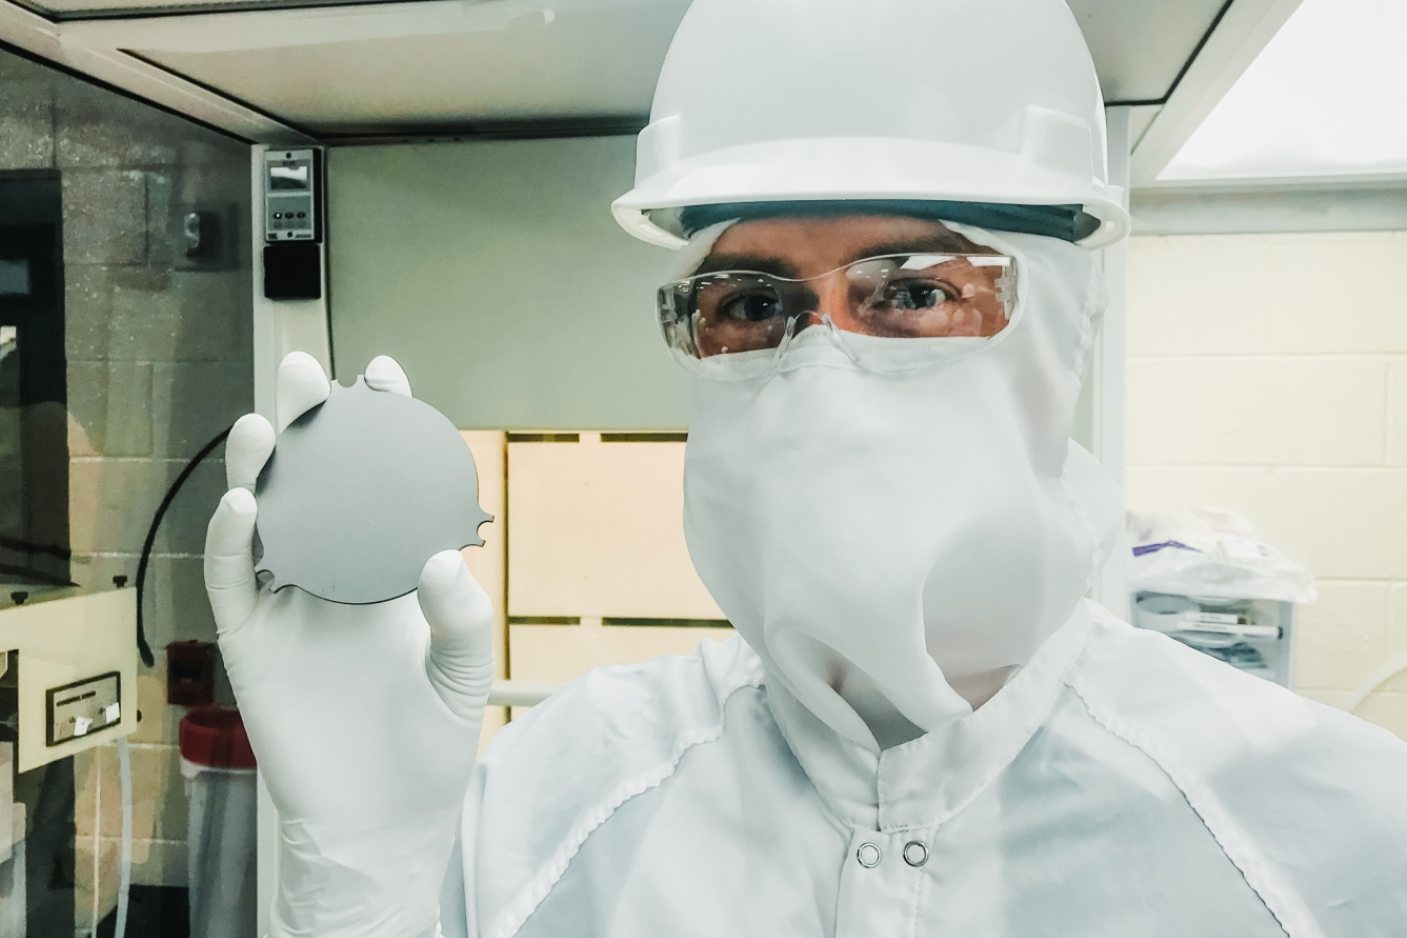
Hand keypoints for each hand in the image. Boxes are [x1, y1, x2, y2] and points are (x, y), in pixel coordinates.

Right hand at [204, 352, 492, 937]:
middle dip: (306, 428)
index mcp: (386, 572)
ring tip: (262, 421)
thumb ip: (462, 617)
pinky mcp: (251, 644)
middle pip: (312, 487)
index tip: (386, 377)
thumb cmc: (429, 745)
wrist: (383, 818)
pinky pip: (232, 583)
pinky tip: (247, 504)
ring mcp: (288, 607)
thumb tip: (439, 557)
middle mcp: (334, 577)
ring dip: (258, 471)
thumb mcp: (465, 675)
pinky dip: (231, 542)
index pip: (377, 487)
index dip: (378, 432)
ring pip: (263, 522)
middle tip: (307, 373)